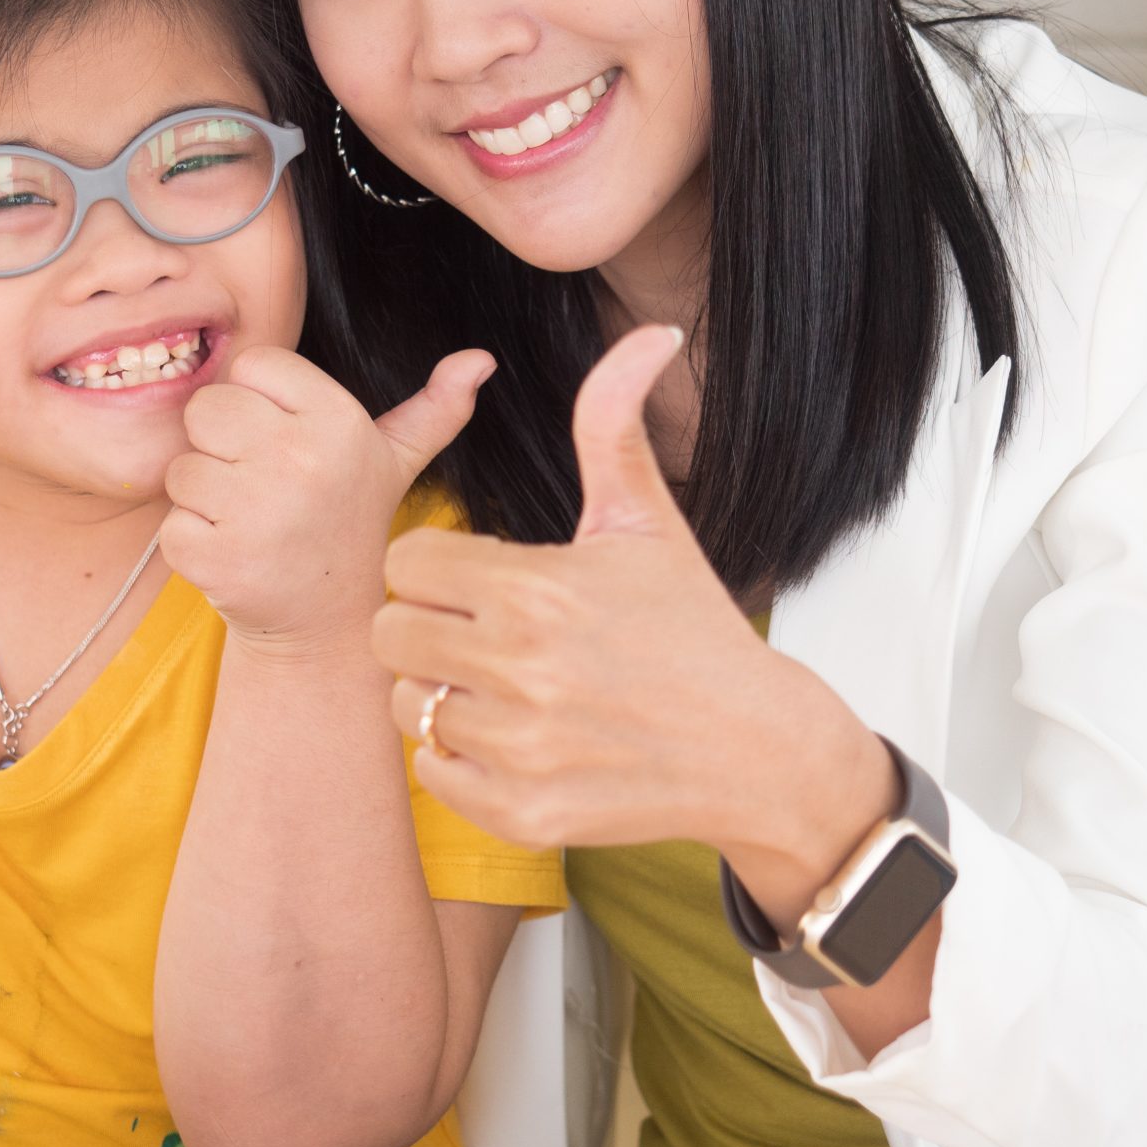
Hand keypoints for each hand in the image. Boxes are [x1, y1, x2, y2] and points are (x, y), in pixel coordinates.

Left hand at [161, 346, 493, 653]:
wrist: (329, 626)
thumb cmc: (351, 523)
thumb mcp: (395, 462)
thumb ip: (434, 409)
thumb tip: (481, 359)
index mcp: (339, 420)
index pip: (252, 365)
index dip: (258, 402)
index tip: (285, 441)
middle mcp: (301, 459)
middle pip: (207, 407)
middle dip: (221, 445)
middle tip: (260, 484)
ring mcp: (257, 512)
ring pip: (182, 467)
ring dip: (204, 498)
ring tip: (251, 521)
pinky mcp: (216, 558)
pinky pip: (170, 523)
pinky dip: (191, 542)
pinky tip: (235, 555)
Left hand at [375, 325, 892, 906]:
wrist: (758, 750)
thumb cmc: (693, 629)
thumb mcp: (648, 523)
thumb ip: (616, 424)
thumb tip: (652, 332)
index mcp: (537, 588)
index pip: (407, 561)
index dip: (437, 568)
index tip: (480, 582)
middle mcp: (522, 668)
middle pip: (388, 632)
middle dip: (424, 627)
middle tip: (477, 634)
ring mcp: (521, 747)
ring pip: (407, 703)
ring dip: (441, 694)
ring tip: (501, 688)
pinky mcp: (523, 813)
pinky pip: (434, 772)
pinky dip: (461, 760)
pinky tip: (514, 739)